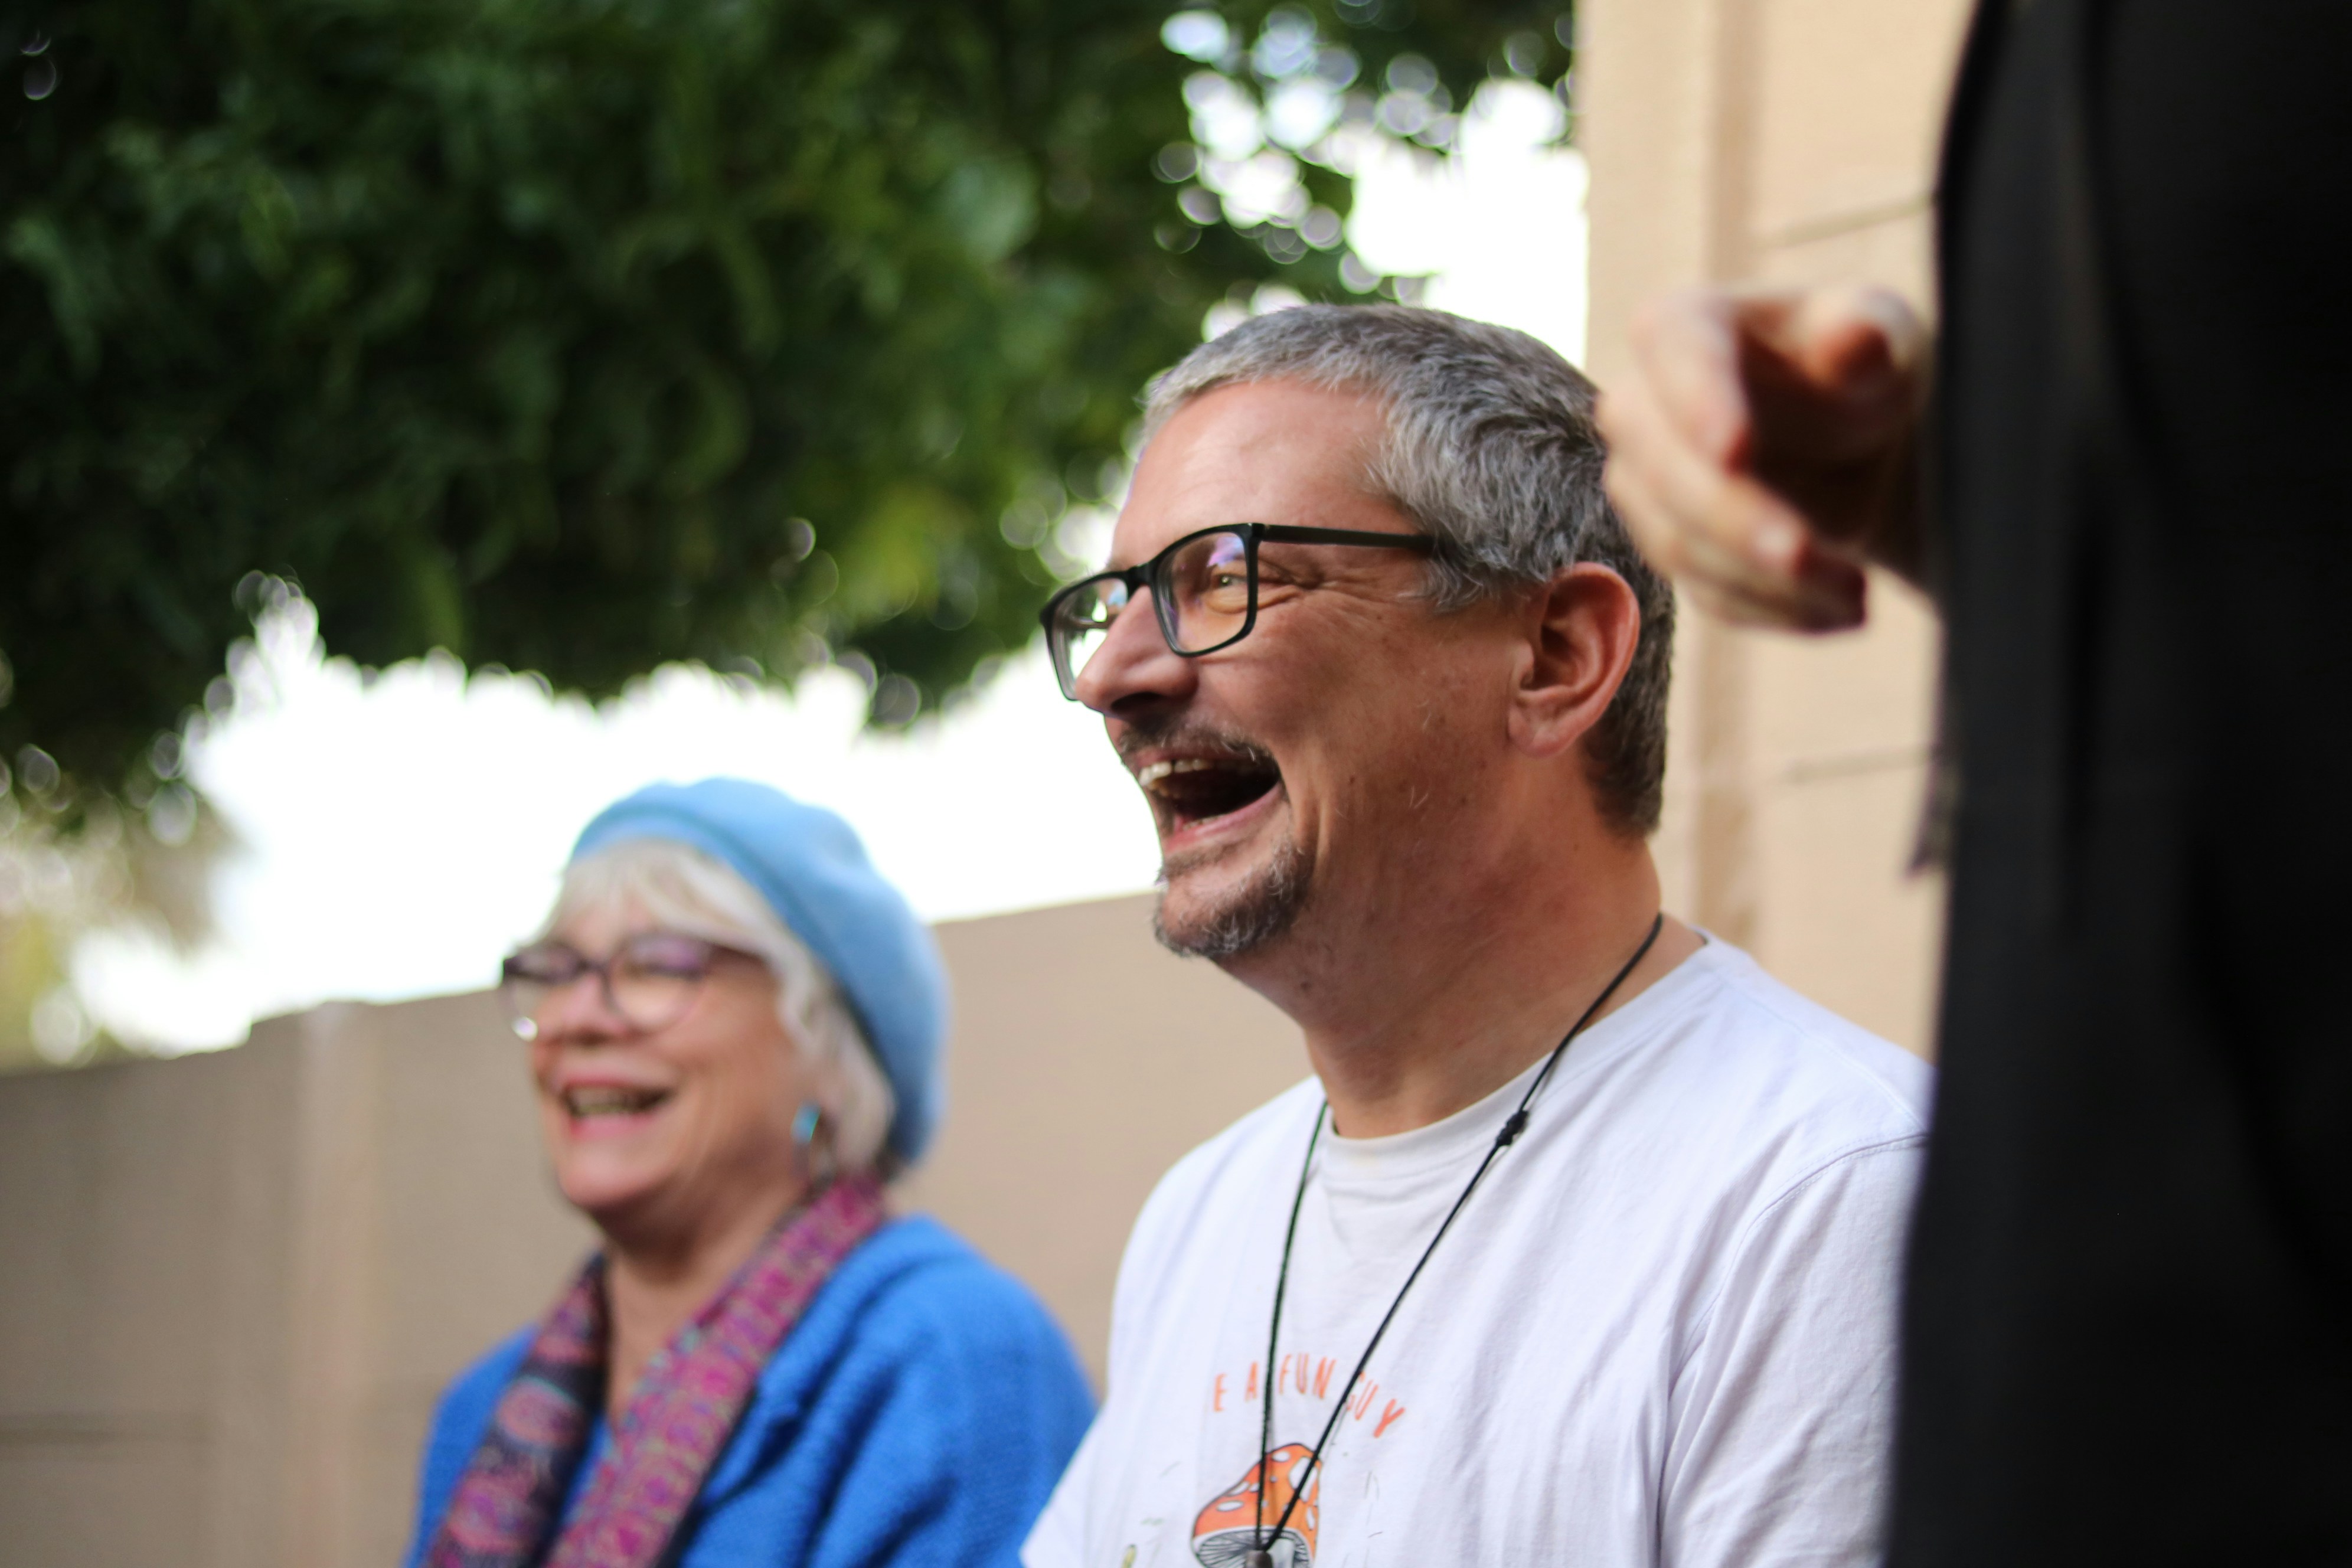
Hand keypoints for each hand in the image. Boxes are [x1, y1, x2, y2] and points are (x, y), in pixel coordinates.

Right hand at [1596, 286, 1931, 630]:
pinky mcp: (1673, 549)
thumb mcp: (1884, 338)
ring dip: (1767, 581)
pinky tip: (1842, 609)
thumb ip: (1865, 336)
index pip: (1671, 349)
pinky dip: (1778, 610)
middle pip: (1661, 469)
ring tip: (1856, 593)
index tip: (1734, 450)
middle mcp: (1642, 406)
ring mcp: (1646, 485)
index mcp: (1686, 325)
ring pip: (1679, 545)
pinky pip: (1708, 593)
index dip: (1696, 402)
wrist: (1866, 444)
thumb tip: (1852, 337)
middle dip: (1734, 522)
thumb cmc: (1865, 368)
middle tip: (1809, 556)